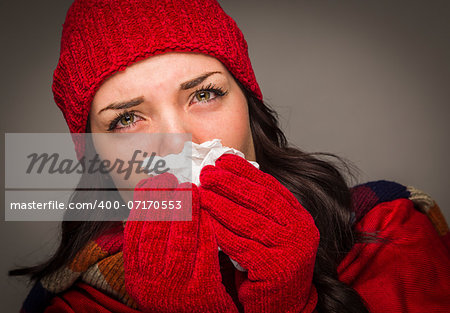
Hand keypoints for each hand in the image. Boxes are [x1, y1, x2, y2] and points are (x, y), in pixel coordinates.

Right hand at [124, 172, 237, 312]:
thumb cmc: (175, 292)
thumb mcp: (153, 273)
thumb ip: (150, 246)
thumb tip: (150, 204)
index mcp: (136, 276)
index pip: (134, 233)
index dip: (142, 204)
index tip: (150, 182)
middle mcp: (150, 284)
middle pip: (155, 234)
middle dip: (163, 201)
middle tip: (171, 178)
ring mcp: (175, 289)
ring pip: (179, 241)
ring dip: (185, 211)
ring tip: (190, 188)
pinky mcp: (201, 292)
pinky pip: (204, 253)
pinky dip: (205, 229)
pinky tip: (208, 212)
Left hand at [199, 154, 319, 312]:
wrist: (283, 305)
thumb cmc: (269, 264)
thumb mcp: (270, 232)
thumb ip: (258, 209)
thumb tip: (227, 178)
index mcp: (300, 217)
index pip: (271, 187)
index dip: (246, 172)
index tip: (224, 159)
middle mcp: (301, 230)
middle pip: (261, 200)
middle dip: (232, 183)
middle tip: (208, 172)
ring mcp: (292, 250)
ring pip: (251, 221)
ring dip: (223, 205)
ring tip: (202, 192)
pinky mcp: (277, 269)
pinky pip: (243, 246)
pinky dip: (223, 232)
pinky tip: (207, 220)